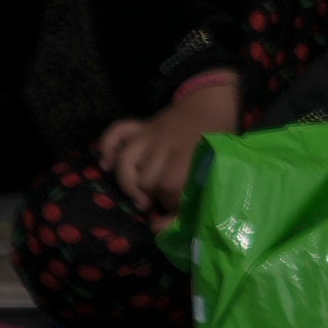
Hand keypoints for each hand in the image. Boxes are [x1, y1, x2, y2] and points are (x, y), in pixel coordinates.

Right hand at [100, 69, 242, 214]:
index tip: (179, 207)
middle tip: (162, 201)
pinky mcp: (142, 126)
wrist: (215, 100)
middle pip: (146, 180)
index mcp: (188, 157)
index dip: (172, 205)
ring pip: (127, 162)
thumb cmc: (219, 139)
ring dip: (129, 183)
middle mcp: (164, 147)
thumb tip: (161, 227)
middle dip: (152, 195)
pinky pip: (117, 132)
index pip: (169, 190)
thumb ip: (197, 197)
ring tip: (140, 197)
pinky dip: (108, 147)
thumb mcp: (219, 166)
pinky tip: (107, 165)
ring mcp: (150, 135)